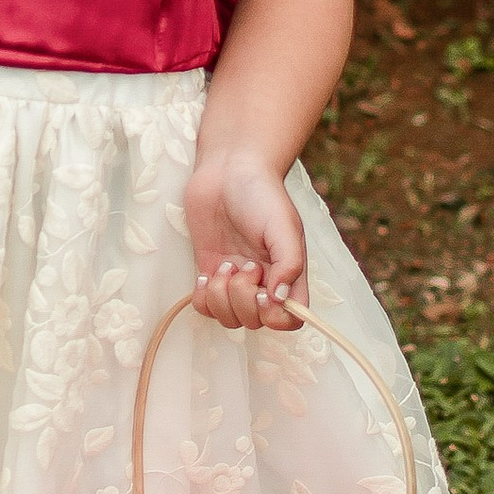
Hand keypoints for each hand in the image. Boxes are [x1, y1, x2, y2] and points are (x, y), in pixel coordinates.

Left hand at [184, 144, 306, 331]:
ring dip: (222, 297)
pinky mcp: (209, 273)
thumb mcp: (284, 225)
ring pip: (228, 319)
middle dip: (243, 299)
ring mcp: (235, 280)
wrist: (227, 170)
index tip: (263, 290)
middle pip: (255, 322)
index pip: (290, 319)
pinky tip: (206, 274)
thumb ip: (290, 264)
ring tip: (226, 265)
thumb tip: (280, 300)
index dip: (275, 317)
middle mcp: (263, 282)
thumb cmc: (261, 194)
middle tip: (243, 264)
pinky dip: (203, 298)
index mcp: (288, 274)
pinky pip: (204, 307)